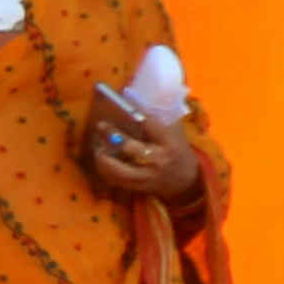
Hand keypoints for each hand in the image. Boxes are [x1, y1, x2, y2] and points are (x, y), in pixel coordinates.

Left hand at [86, 110, 203, 203]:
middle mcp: (158, 160)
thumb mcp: (174, 130)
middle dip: (112, 135)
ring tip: (97, 145)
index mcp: (169, 141)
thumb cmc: (176, 147)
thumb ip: (158, 116)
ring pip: (119, 170)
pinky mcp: (138, 187)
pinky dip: (104, 170)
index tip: (119, 102)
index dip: (133, 113)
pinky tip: (101, 158)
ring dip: (103, 157)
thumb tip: (132, 96)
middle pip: (130, 148)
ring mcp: (147, 176)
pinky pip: (115, 180)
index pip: (149, 124)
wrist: (185, 178)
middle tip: (101, 125)